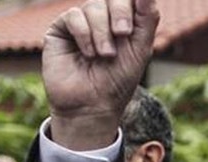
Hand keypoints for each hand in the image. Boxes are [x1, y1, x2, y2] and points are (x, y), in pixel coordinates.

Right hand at [41, 0, 159, 149]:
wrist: (92, 105)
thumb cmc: (118, 80)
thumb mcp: (140, 49)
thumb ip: (146, 19)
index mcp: (125, 22)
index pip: (131, 0)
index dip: (134, 3)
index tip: (134, 21)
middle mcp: (104, 20)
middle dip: (120, 13)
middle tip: (123, 33)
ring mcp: (82, 23)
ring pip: (94, 6)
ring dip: (102, 32)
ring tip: (105, 55)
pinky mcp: (61, 30)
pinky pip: (74, 16)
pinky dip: (84, 34)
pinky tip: (88, 54)